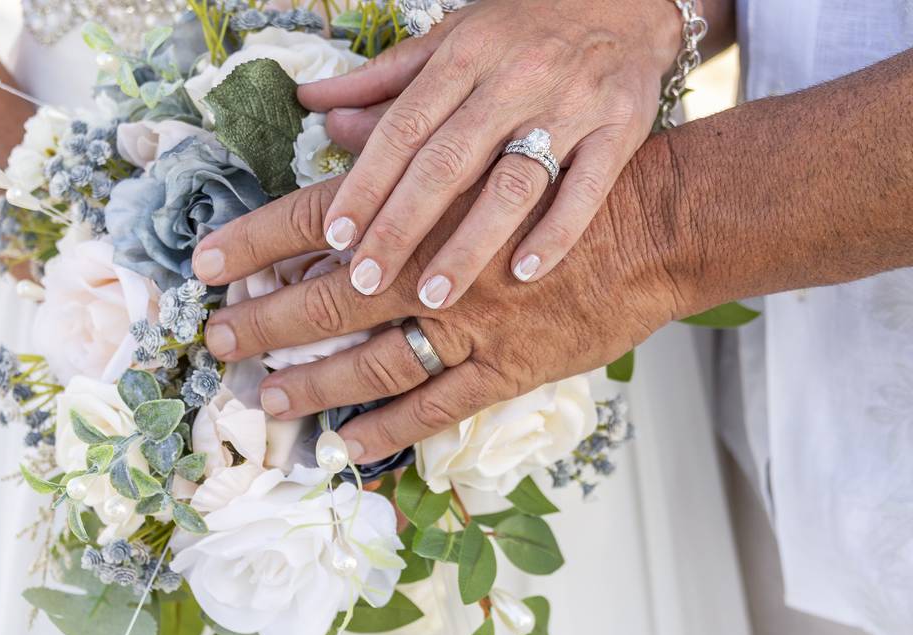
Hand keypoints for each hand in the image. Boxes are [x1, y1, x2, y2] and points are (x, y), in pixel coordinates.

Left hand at [192, 147, 689, 462]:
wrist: (659, 221)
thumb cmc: (569, 174)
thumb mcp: (493, 141)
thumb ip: (405, 125)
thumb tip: (332, 115)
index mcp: (426, 202)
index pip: (318, 217)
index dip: (255, 240)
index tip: (206, 264)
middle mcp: (439, 266)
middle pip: (331, 297)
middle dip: (266, 321)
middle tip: (218, 343)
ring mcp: (474, 324)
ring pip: (375, 362)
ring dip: (314, 383)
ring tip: (267, 400)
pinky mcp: (512, 367)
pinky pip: (438, 405)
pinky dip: (389, 427)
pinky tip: (347, 445)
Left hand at [296, 0, 681, 308]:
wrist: (627, 1)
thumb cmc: (526, 27)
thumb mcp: (453, 37)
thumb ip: (385, 79)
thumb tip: (316, 106)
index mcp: (465, 55)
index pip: (404, 127)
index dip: (367, 183)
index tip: (336, 235)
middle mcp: (514, 80)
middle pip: (447, 162)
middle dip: (401, 226)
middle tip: (364, 281)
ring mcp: (570, 107)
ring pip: (512, 184)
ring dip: (469, 244)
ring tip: (433, 297)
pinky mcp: (619, 131)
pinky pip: (586, 190)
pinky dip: (557, 233)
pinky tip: (524, 273)